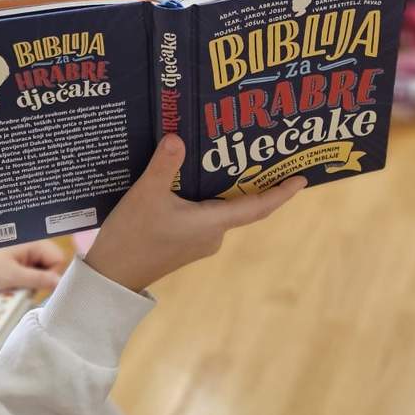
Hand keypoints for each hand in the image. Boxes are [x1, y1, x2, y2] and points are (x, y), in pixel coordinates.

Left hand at [0, 240, 67, 293]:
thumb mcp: (12, 277)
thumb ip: (38, 279)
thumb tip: (58, 282)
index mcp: (33, 242)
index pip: (57, 258)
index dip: (50, 275)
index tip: (36, 286)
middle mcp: (30, 242)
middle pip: (48, 262)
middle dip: (39, 278)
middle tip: (23, 287)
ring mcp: (22, 249)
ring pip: (38, 266)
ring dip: (29, 278)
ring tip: (13, 284)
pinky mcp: (14, 255)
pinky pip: (27, 266)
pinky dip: (21, 275)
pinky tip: (9, 280)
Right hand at [85, 134, 304, 294]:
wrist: (110, 276)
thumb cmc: (131, 237)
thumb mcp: (146, 195)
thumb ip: (164, 165)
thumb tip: (177, 137)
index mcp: (212, 224)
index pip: (257, 207)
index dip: (282, 193)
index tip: (303, 179)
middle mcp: (212, 235)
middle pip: (241, 203)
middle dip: (252, 179)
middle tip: (259, 148)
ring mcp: (199, 241)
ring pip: (221, 207)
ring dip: (226, 185)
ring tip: (226, 154)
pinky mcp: (184, 242)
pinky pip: (205, 214)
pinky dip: (207, 195)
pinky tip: (195, 176)